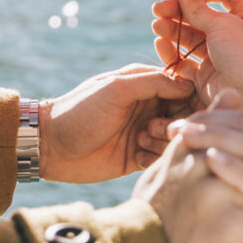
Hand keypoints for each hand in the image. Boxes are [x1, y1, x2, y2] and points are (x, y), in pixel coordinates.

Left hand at [39, 63, 196, 182]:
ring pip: (174, 139)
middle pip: (184, 116)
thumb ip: (152, 82)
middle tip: (153, 128)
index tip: (184, 110)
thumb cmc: (80, 111)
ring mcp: (144, 133)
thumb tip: (188, 85)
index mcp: (144, 85)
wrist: (52, 147)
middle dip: (176, 124)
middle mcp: (148, 107)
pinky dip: (153, 159)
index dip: (190, 99)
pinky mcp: (138, 157)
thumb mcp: (116, 89)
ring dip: (162, 142)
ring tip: (139, 141)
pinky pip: (161, 159)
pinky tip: (134, 158)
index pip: (183, 88)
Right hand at [136, 137, 242, 242]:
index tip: (224, 197)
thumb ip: (202, 137)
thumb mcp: (169, 173)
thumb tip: (230, 93)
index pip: (241, 142)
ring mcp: (220, 192)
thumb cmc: (154, 232)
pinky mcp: (236, 226)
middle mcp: (204, 163)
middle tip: (223, 227)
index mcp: (189, 147)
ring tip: (225, 242)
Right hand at [151, 0, 242, 108]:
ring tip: (157, 27)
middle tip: (158, 10)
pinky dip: (172, 53)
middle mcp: (230, 34)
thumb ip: (198, 8)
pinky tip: (161, 44)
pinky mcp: (206, 76)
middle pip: (201, 16)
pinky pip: (185, 63)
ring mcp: (217, 55)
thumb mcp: (221, 24)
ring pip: (190, 38)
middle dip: (179, 12)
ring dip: (173, 31)